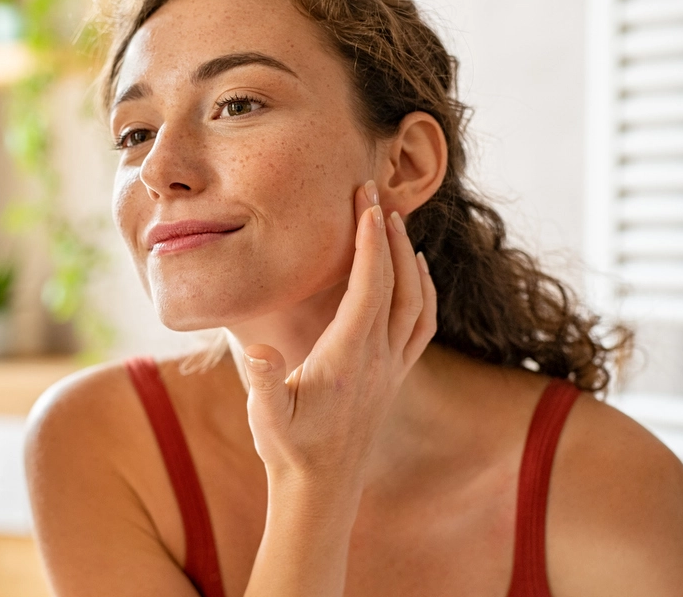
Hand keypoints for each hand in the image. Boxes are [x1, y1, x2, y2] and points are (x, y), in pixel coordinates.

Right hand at [242, 180, 436, 486]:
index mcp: (349, 357)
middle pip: (397, 283)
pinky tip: (415, 274)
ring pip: (417, 301)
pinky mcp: (395, 377)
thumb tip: (259, 350)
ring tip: (393, 222)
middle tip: (373, 193)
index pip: (369, 286)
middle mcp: (379, 358)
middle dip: (387, 233)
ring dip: (409, 258)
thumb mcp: (266, 417)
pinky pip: (422, 324)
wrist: (321, 490)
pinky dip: (424, 290)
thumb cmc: (289, 450)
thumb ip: (265, 382)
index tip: (363, 201)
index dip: (369, 241)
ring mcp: (392, 367)